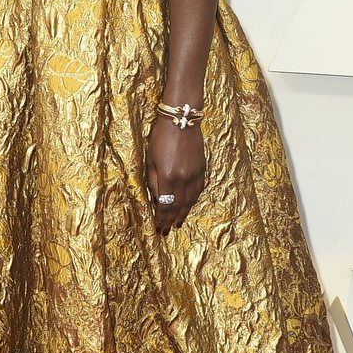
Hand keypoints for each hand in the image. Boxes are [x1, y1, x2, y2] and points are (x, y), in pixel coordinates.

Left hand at [146, 116, 205, 235]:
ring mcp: (195, 174)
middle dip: (171, 220)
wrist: (181, 120)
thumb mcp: (150, 159)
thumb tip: (156, 198)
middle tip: (167, 231)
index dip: (162, 218)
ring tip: (178, 223)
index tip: (159, 228)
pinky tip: (189, 206)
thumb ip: (153, 180)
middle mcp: (183, 179)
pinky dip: (193, 201)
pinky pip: (198, 190)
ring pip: (190, 201)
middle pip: (178, 206)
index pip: (165, 205)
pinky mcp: (202, 169)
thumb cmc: (160, 138)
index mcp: (168, 177)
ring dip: (184, 213)